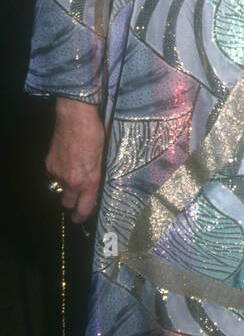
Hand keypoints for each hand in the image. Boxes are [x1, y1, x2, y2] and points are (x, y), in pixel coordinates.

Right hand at [45, 98, 104, 223]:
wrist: (76, 118)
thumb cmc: (95, 134)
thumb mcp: (102, 159)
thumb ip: (96, 176)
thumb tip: (93, 187)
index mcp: (90, 180)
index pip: (83, 209)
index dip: (82, 216)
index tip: (81, 217)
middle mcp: (73, 180)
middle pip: (67, 204)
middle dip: (72, 203)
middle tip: (77, 198)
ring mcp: (59, 173)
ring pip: (60, 188)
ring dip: (65, 185)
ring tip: (74, 172)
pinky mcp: (49, 164)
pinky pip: (53, 176)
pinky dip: (58, 173)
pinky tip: (66, 161)